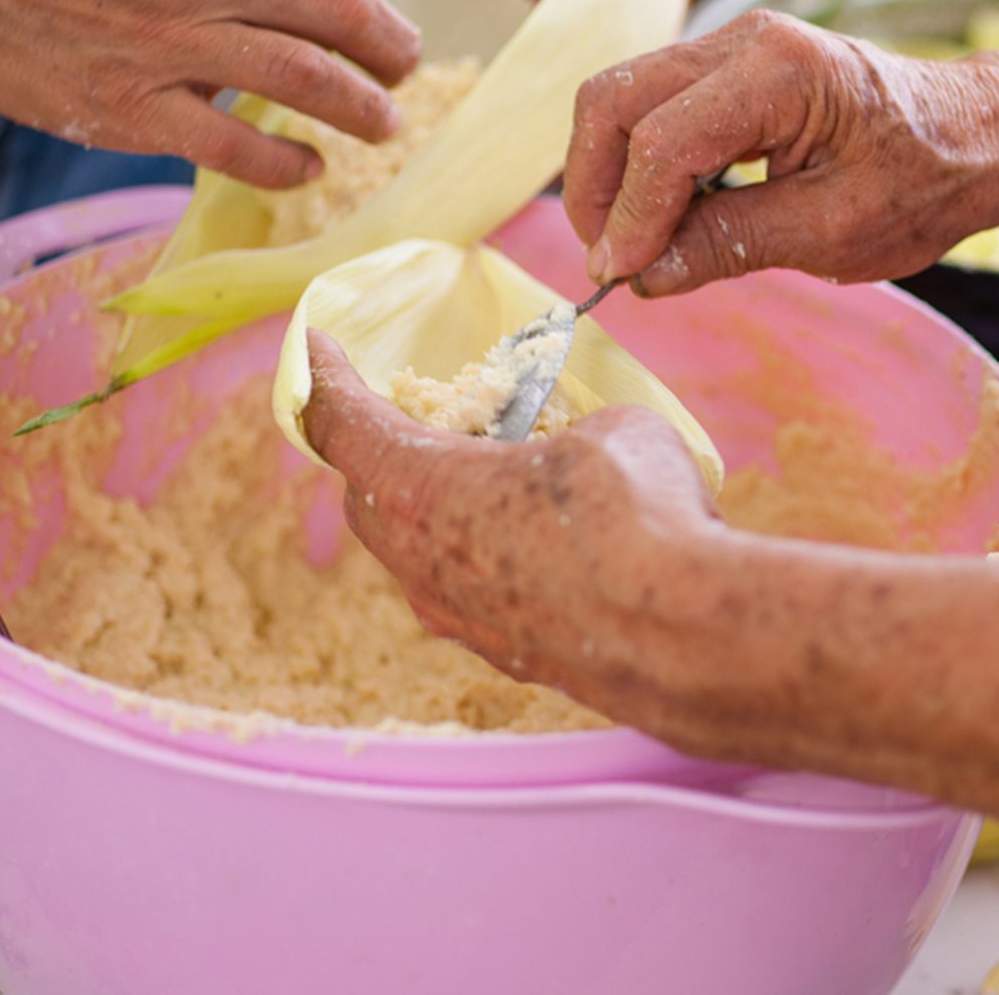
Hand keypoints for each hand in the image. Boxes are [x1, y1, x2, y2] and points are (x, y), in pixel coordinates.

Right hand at [0, 0, 420, 188]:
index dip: (371, 3)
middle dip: (390, 52)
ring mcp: (173, 44)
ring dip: (360, 109)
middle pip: (337, 17)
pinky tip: (309, 168)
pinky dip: (286, 164)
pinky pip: (238, 148)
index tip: (381, 31)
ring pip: (303, 80)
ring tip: (384, 126)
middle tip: (406, 76)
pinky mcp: (139, 110)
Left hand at [302, 330, 720, 693]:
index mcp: (421, 487)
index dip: (323, 378)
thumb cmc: (634, 511)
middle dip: (381, 450)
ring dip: (432, 509)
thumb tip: (583, 446)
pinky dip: (478, 555)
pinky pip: (463, 590)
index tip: (315, 346)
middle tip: (415, 418)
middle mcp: (419, 561)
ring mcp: (456, 615)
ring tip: (485, 479)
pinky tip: (533, 542)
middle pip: (368, 494)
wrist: (684, 635)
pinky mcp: (501, 651)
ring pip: (414, 552)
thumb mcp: (606, 429)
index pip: (341, 423)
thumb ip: (569, 432)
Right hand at [564, 9, 998, 294]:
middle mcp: (742, 42)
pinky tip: (657, 217)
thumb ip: (728, 245)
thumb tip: (642, 275)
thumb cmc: (922, 181)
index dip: (630, 218)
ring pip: (617, 101)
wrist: (973, 136)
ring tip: (630, 244)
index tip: (619, 278)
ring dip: (606, 177)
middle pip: (612, 101)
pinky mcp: (720, 72)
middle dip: (593, 188)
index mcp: (782, 73)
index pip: (664, 142)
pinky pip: (646, 110)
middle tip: (609, 260)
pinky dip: (633, 167)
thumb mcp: (831, 231)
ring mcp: (727, 49)